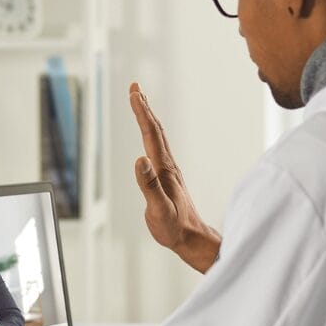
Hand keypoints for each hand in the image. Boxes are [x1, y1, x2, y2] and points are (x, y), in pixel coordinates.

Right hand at [129, 82, 220, 272]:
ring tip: (140, 104)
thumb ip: (149, 185)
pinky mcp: (167, 178)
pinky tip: (149, 137)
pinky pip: (158, 149)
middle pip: (155, 130)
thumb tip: (139, 159)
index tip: (134, 93)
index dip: (142, 113)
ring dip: (148, 119)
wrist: (191, 238)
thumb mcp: (159, 209)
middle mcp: (168, 165)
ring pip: (158, 138)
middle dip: (144, 108)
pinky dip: (151, 135)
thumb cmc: (174, 228)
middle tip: (135, 88)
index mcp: (164, 169)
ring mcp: (169, 171)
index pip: (150, 135)